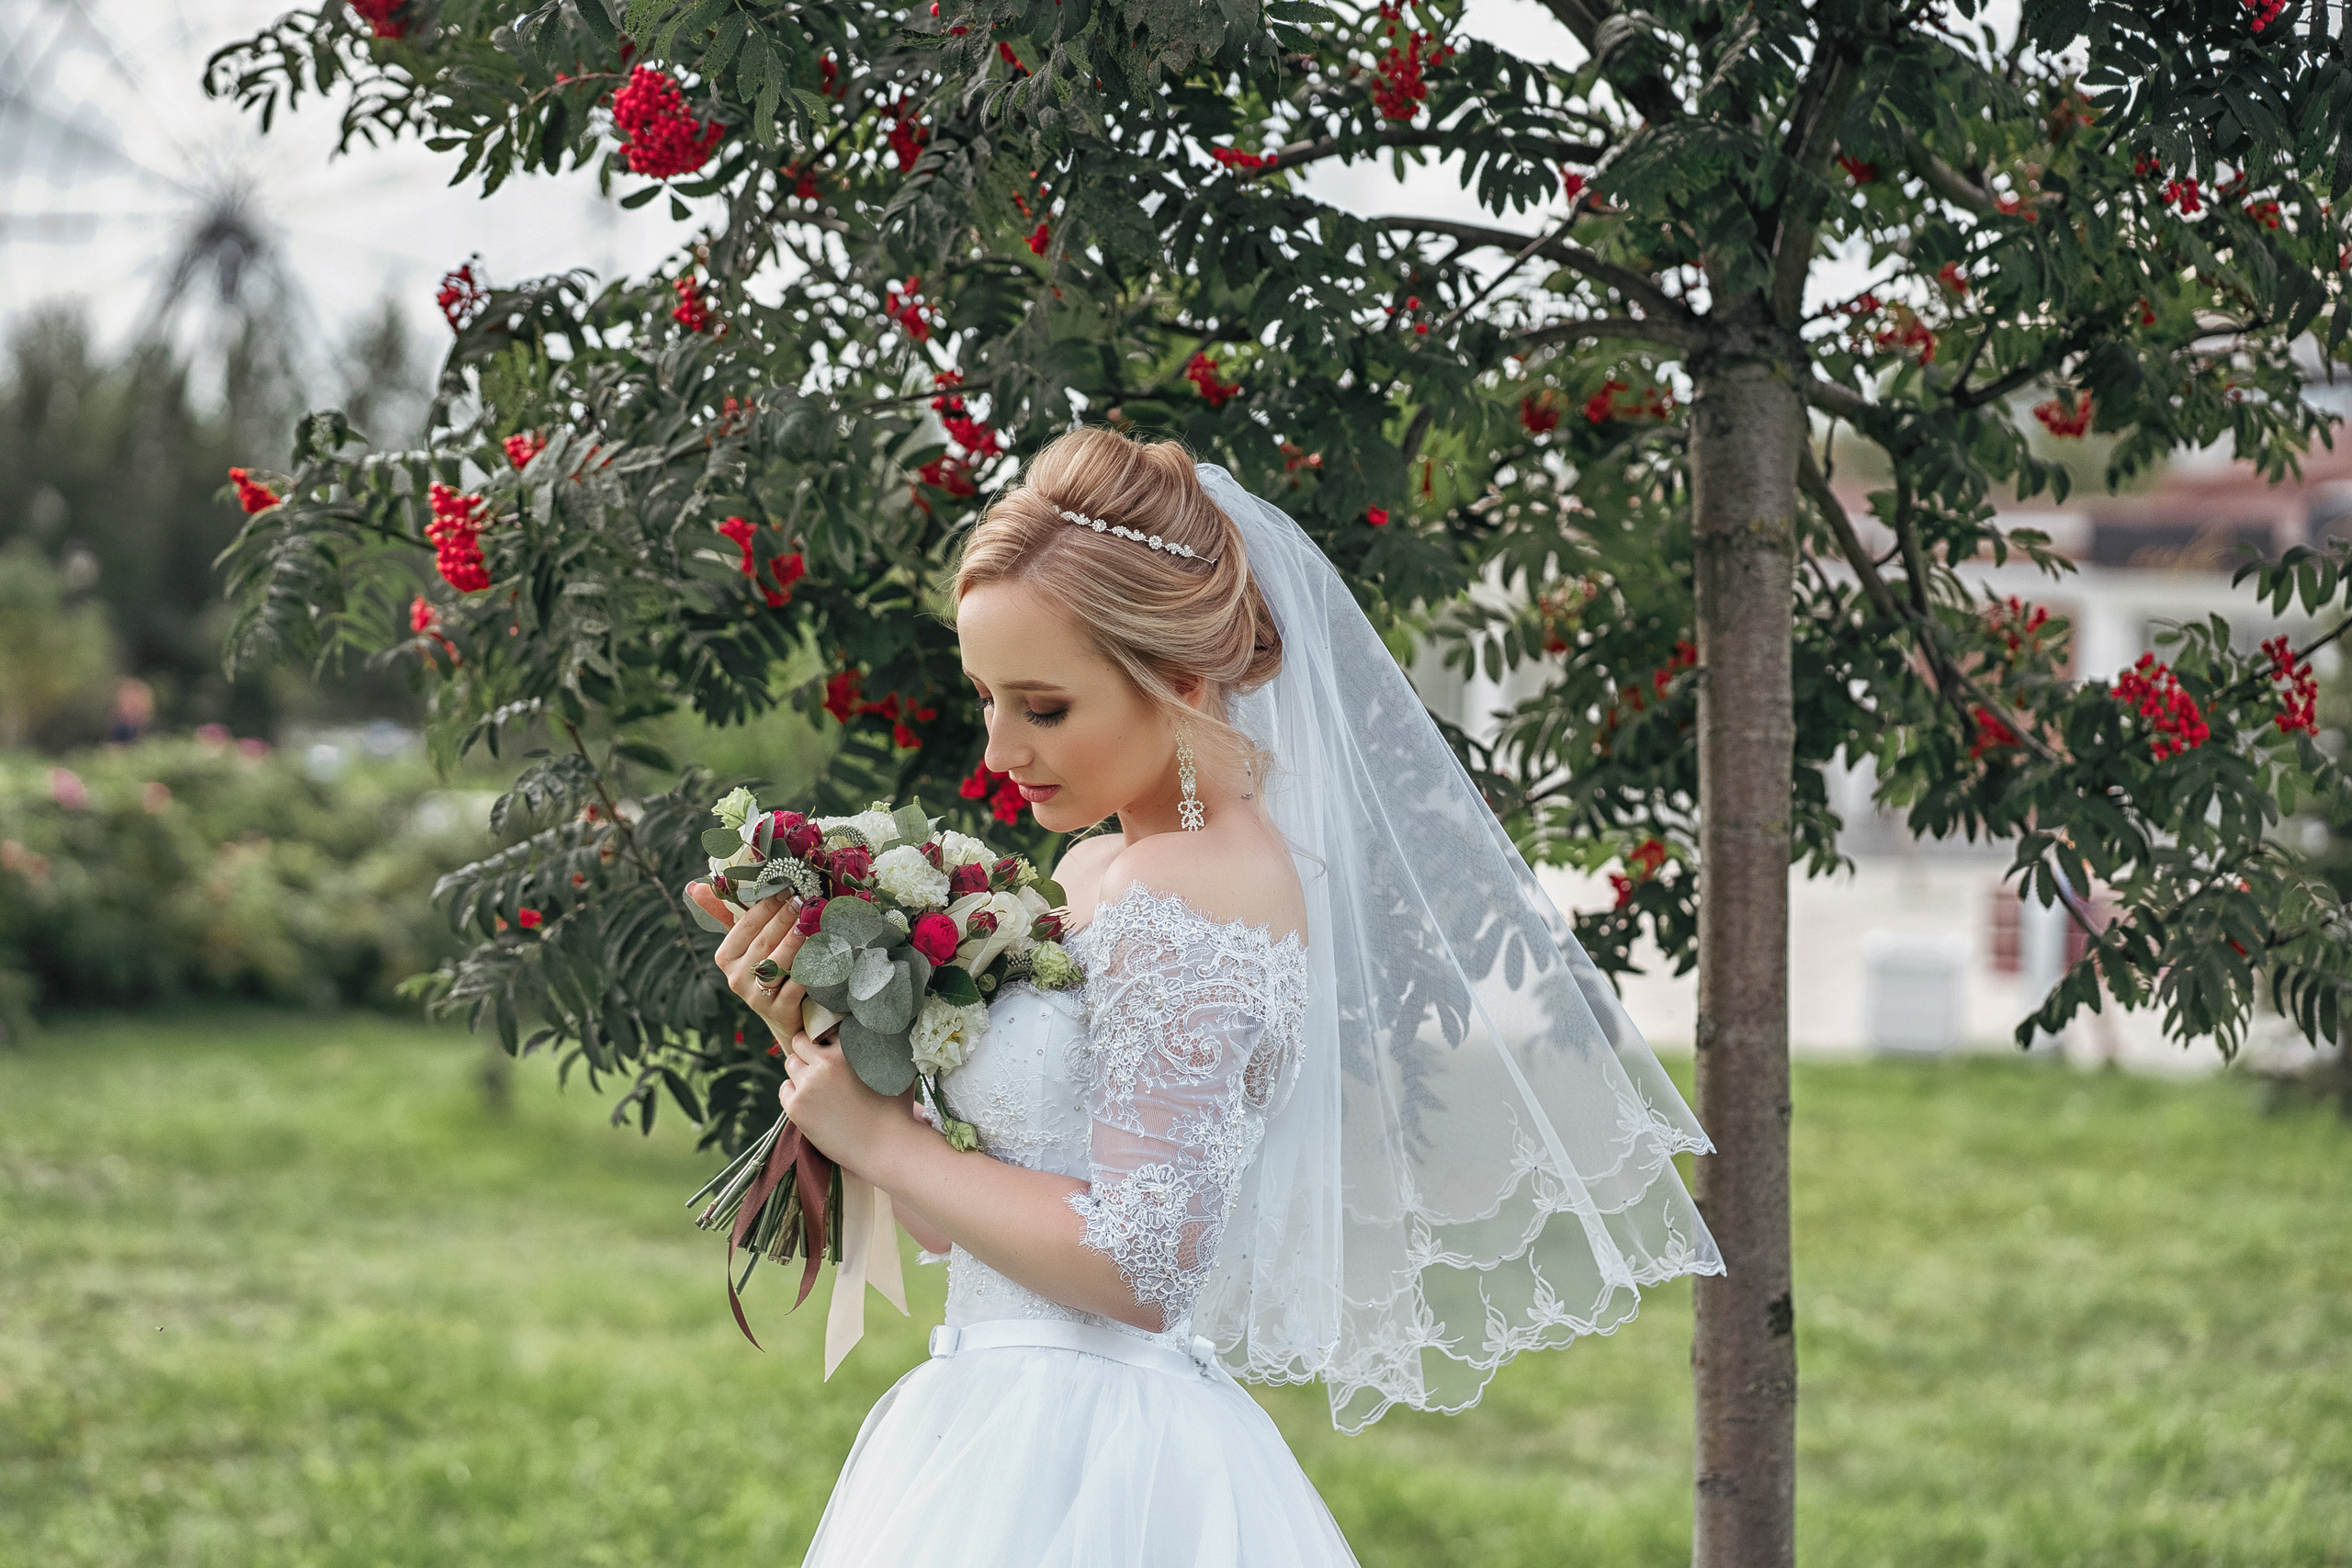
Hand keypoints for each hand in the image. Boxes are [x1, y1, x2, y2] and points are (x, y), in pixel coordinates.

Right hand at [686, 881, 808, 1045]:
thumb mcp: (745, 944)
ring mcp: (756, 996)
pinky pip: (793, 986)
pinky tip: (819, 952)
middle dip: (783, 918)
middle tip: (802, 899)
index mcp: (725, 957)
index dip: (766, 905)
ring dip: (793, 941)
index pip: (745, 925)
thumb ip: (725, 913)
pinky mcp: (778, 1011)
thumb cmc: (764, 969)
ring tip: (809, 922)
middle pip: (763, 942)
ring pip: (775, 964)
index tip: (785, 887)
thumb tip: (695, 886)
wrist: (784, 1016)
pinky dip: (807, 968)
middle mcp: (736, 977)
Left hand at [778, 1029, 909, 1178]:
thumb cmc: (895, 1109)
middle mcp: (824, 1064)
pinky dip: (794, 1094)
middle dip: (807, 1051)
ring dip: (800, 1071)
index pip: (824, 1028)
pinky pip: (785, 1090)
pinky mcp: (796, 1108)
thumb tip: (881, 1033)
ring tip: (819, 1087)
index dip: (826, 1037)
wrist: (886, 1148)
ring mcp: (808, 1085)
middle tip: (819, 1066)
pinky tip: (813, 1104)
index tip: (830, 1046)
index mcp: (847, 1050)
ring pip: (790, 1064)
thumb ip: (882, 1048)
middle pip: (800, 1042)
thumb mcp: (894, 1069)